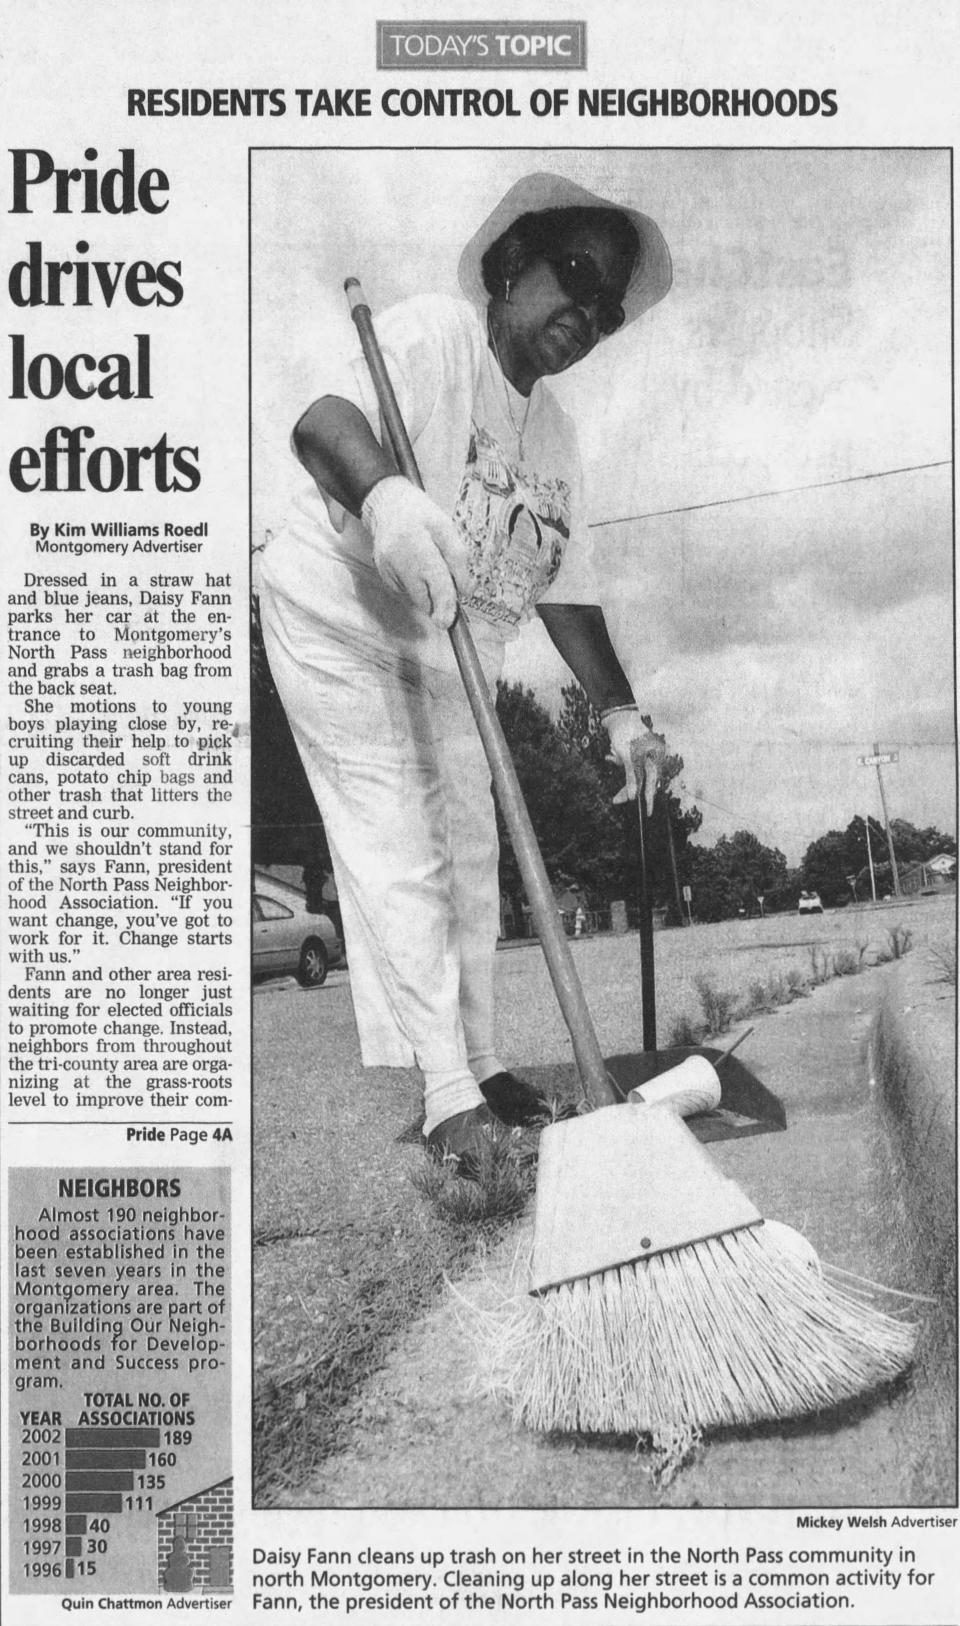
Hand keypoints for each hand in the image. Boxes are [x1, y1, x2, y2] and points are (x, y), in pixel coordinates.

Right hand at [361, 476, 469, 627]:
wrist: (387, 504)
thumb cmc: (420, 514)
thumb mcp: (446, 527)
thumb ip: (458, 558)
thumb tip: (464, 591)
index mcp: (417, 544)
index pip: (436, 581)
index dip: (445, 603)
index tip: (450, 621)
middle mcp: (398, 560)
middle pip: (423, 597)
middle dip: (438, 602)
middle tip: (448, 595)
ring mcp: (387, 569)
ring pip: (415, 597)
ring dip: (428, 593)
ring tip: (429, 568)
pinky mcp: (383, 575)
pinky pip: (406, 592)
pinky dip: (416, 587)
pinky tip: (416, 568)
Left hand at [603, 707, 667, 814]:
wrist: (616, 714)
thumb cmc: (625, 734)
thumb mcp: (628, 758)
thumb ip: (632, 778)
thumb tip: (632, 797)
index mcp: (657, 757)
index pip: (653, 783)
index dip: (648, 799)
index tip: (646, 813)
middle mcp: (652, 756)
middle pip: (641, 779)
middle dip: (627, 786)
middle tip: (616, 800)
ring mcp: (643, 753)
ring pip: (631, 771)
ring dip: (621, 767)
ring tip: (614, 753)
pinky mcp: (632, 750)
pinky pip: (626, 763)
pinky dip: (618, 760)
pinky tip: (611, 753)